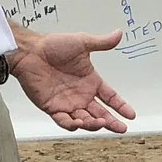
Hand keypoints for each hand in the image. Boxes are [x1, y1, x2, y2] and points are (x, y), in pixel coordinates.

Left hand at [10, 29, 136, 133]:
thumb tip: (119, 34)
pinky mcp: (52, 108)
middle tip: (121, 128)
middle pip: (101, 113)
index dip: (121, 106)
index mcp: (90, 81)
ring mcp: (67, 103)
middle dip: (112, 122)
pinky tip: (79, 123)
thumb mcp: (82, 42)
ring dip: (94, 124)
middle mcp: (81, 95)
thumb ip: (102, 43)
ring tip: (101, 122)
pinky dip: (72, 124)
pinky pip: (64, 121)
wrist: (30, 52)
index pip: (110, 97)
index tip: (131, 114)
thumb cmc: (53, 46)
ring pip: (85, 120)